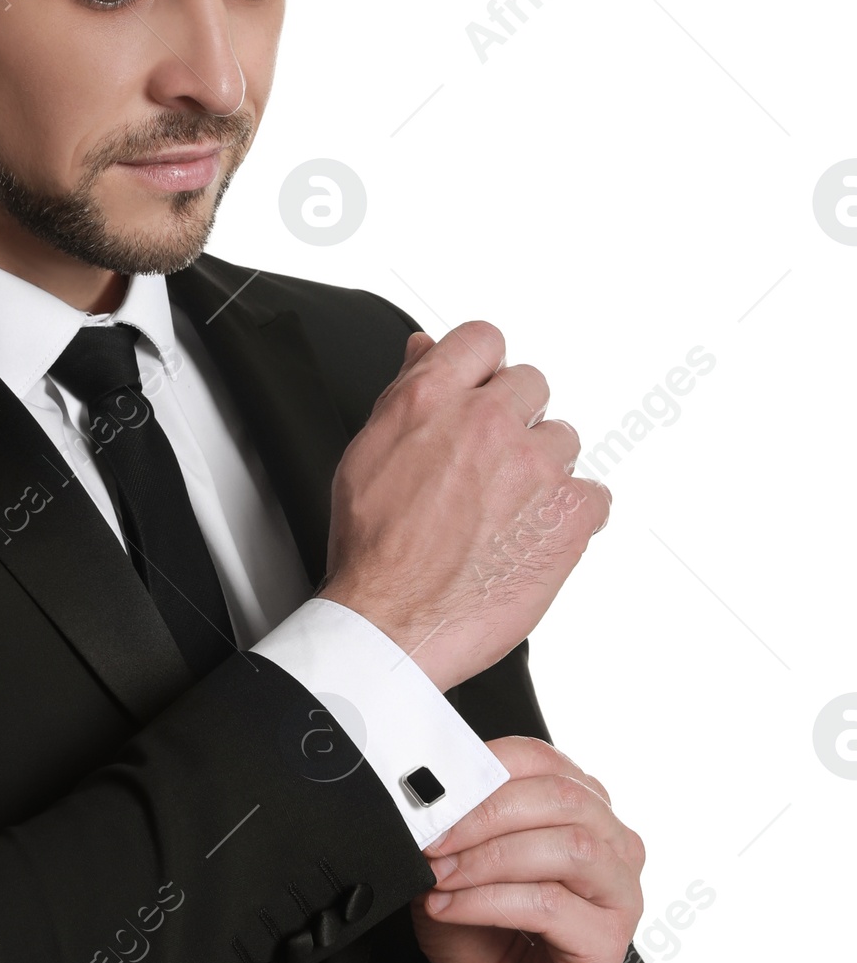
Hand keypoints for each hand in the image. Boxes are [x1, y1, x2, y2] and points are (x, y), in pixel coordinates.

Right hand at [322, 322, 610, 693]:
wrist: (392, 622)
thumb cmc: (373, 548)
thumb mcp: (369, 451)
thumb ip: (407, 392)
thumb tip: (427, 350)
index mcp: (432, 400)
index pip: (484, 340)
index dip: (484, 368)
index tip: (483, 393)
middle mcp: (487, 422)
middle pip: (531, 385)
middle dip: (513, 421)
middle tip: (488, 469)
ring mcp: (535, 467)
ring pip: (562, 440)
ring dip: (541, 470)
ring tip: (505, 513)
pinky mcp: (570, 514)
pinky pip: (594, 494)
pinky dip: (571, 516)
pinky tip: (533, 537)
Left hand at [409, 735, 643, 962]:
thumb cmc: (485, 939)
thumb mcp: (454, 871)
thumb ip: (451, 831)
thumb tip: (421, 800)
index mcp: (579, 809)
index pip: (540, 759)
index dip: (484, 766)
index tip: (430, 790)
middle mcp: (611, 843)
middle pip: (559, 796)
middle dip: (483, 812)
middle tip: (430, 837)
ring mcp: (619, 891)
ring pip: (566, 846)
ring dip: (489, 856)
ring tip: (439, 876)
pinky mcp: (609, 940)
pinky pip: (550, 904)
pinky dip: (489, 901)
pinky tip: (451, 907)